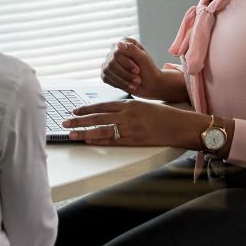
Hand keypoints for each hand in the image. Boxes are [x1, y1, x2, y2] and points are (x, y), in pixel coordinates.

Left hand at [62, 98, 199, 148]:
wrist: (181, 126)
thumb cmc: (163, 115)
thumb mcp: (143, 105)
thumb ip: (126, 108)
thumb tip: (109, 112)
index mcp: (129, 104)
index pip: (102, 106)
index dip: (86, 109)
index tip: (74, 111)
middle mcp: (128, 115)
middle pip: (98, 117)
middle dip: (79, 120)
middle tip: (65, 122)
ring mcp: (131, 129)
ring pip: (102, 130)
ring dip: (85, 132)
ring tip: (72, 134)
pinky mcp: (136, 141)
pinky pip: (114, 141)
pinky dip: (100, 141)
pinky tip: (89, 141)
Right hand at [101, 37, 182, 100]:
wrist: (150, 83)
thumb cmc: (149, 69)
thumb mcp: (143, 58)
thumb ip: (132, 49)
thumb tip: (119, 44)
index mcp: (124, 42)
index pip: (118, 53)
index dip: (126, 63)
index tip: (137, 70)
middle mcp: (114, 50)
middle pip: (112, 63)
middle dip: (125, 74)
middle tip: (138, 80)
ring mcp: (109, 61)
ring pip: (108, 71)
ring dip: (123, 81)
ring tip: (135, 85)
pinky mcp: (106, 72)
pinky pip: (106, 78)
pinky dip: (118, 84)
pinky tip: (128, 86)